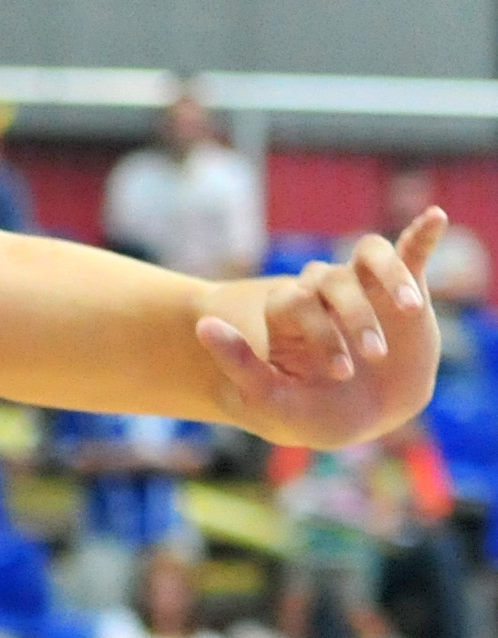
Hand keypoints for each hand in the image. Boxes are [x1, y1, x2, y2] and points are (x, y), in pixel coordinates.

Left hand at [198, 211, 443, 447]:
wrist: (359, 420)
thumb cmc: (304, 414)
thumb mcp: (265, 399)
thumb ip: (236, 362)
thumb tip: (202, 325)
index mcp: (284, 314)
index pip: (293, 301)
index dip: (316, 331)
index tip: (338, 373)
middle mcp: (320, 293)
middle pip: (332, 280)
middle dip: (355, 319)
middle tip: (372, 359)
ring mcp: (362, 288)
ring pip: (369, 256)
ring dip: (389, 277)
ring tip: (408, 307)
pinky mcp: (403, 291)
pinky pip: (410, 253)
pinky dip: (422, 234)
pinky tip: (435, 217)